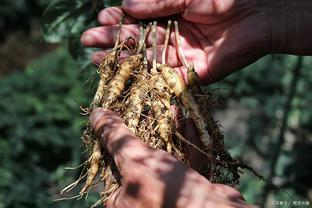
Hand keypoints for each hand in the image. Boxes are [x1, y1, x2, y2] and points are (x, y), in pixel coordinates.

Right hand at [81, 0, 270, 83]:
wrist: (257, 14)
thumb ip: (158, 1)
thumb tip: (127, 5)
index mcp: (170, 16)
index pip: (138, 20)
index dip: (119, 19)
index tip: (101, 17)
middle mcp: (172, 37)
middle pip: (137, 41)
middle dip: (112, 40)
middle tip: (87, 40)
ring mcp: (181, 56)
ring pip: (146, 60)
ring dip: (122, 60)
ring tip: (97, 58)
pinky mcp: (193, 73)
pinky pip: (167, 79)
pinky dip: (147, 78)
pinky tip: (126, 76)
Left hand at [90, 108, 251, 207]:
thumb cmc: (166, 189)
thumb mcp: (135, 159)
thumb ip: (115, 137)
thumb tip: (95, 114)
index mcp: (121, 199)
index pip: (112, 161)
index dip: (118, 137)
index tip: (123, 115)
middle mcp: (140, 199)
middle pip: (140, 158)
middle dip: (148, 131)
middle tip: (148, 108)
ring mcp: (165, 194)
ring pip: (164, 158)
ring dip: (169, 133)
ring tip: (171, 109)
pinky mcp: (186, 190)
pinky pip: (182, 163)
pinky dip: (186, 144)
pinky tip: (190, 122)